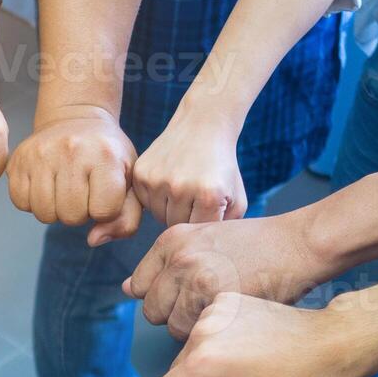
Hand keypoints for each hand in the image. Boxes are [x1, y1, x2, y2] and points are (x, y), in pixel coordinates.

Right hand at [6, 107, 141, 243]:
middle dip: (79, 212)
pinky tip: (45, 185)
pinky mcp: (18, 160)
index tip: (103, 192)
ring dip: (55, 210)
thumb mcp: (130, 180)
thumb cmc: (107, 154)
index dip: (104, 210)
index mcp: (105, 156)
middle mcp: (71, 151)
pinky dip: (33, 202)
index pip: (103, 212)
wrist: (76, 117)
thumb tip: (93, 240)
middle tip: (82, 192)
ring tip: (63, 189)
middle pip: (71, 216)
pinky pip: (21, 203)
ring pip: (44, 214)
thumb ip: (126, 218)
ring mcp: (41, 154)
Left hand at [126, 210, 329, 339]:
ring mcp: (195, 277)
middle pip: (152, 308)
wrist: (302, 243)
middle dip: (175, 314)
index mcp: (172, 239)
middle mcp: (178, 256)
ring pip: (171, 325)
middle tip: (208, 307)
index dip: (164, 297)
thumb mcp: (206, 240)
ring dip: (193, 328)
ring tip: (221, 312)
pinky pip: (194, 332)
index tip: (188, 296)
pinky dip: (209, 334)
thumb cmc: (259, 246)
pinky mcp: (214, 298)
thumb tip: (128, 289)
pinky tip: (230, 319)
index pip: (140, 285)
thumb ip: (168, 264)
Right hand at [130, 109, 246, 225]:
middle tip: (194, 197)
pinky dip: (155, 197)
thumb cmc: (222, 166)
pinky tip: (168, 181)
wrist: (202, 125)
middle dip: (185, 217)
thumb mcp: (236, 198)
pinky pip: (145, 202)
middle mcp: (181, 188)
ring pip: (158, 216)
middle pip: (175, 225)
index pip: (197, 232)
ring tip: (182, 188)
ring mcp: (158, 180)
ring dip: (169, 208)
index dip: (201, 223)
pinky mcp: (141, 173)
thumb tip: (204, 251)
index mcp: (208, 196)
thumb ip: (226, 228)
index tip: (207, 208)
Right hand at [149, 292, 369, 376]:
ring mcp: (212, 311)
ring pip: (190, 352)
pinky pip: (206, 332)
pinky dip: (221, 343)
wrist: (329, 345)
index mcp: (201, 362)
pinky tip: (249, 349)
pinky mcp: (225, 301)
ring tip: (246, 369)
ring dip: (209, 365)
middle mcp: (200, 330)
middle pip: (175, 372)